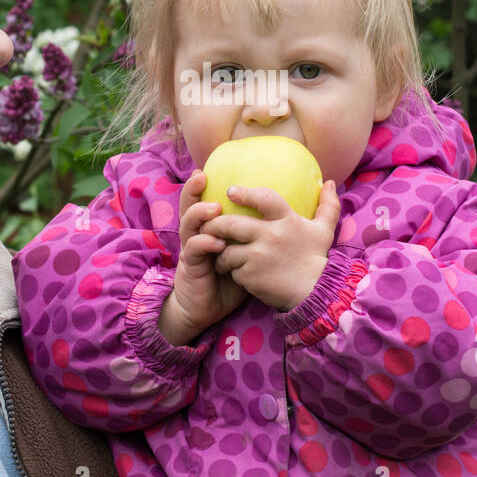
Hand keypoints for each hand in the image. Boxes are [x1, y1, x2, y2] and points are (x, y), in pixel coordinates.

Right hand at [158, 170, 249, 345]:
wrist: (208, 308)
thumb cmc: (229, 279)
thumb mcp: (244, 255)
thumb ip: (255, 236)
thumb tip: (287, 219)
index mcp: (209, 229)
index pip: (203, 202)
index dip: (202, 186)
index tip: (209, 168)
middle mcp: (197, 235)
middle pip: (189, 207)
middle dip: (192, 190)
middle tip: (201, 176)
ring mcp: (192, 251)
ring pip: (189, 226)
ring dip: (200, 215)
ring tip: (214, 208)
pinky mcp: (192, 267)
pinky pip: (195, 251)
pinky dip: (205, 244)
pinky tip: (217, 243)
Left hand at [202, 180, 340, 311]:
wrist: (315, 294)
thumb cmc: (317, 259)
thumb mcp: (325, 230)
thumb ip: (328, 205)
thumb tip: (330, 182)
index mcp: (287, 220)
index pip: (263, 198)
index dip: (245, 193)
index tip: (231, 191)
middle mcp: (270, 235)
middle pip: (230, 223)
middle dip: (215, 223)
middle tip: (210, 225)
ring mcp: (258, 256)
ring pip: (226, 249)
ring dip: (220, 251)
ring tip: (220, 253)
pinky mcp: (250, 275)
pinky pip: (231, 269)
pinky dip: (230, 270)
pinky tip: (233, 271)